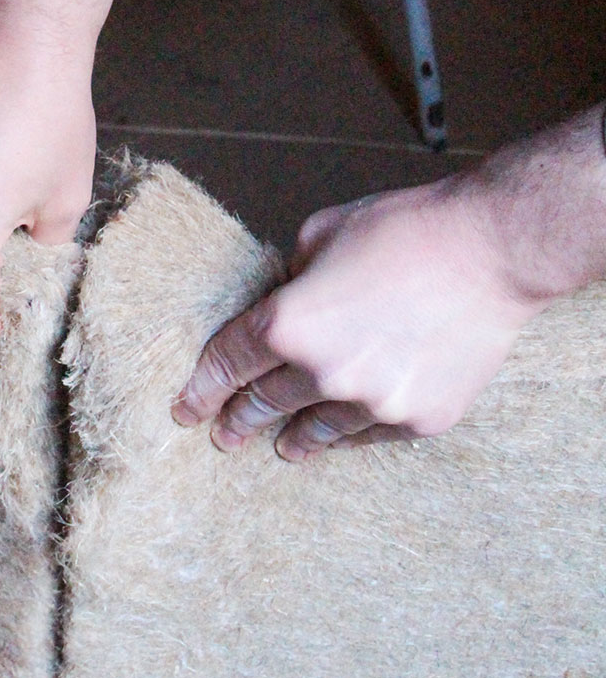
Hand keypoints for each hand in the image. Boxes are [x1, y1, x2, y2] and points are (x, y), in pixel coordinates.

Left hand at [173, 176, 542, 458]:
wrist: (492, 250)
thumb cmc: (405, 229)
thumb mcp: (320, 235)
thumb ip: (289, 278)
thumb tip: (283, 299)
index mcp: (289, 324)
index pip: (229, 363)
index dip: (202, 387)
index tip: (185, 407)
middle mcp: (324, 374)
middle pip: (264, 403)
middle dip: (238, 419)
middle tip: (222, 434)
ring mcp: (375, 403)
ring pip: (318, 428)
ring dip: (293, 437)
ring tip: (282, 448)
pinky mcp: (419, 418)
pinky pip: (370, 431)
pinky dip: (351, 430)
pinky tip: (340, 435)